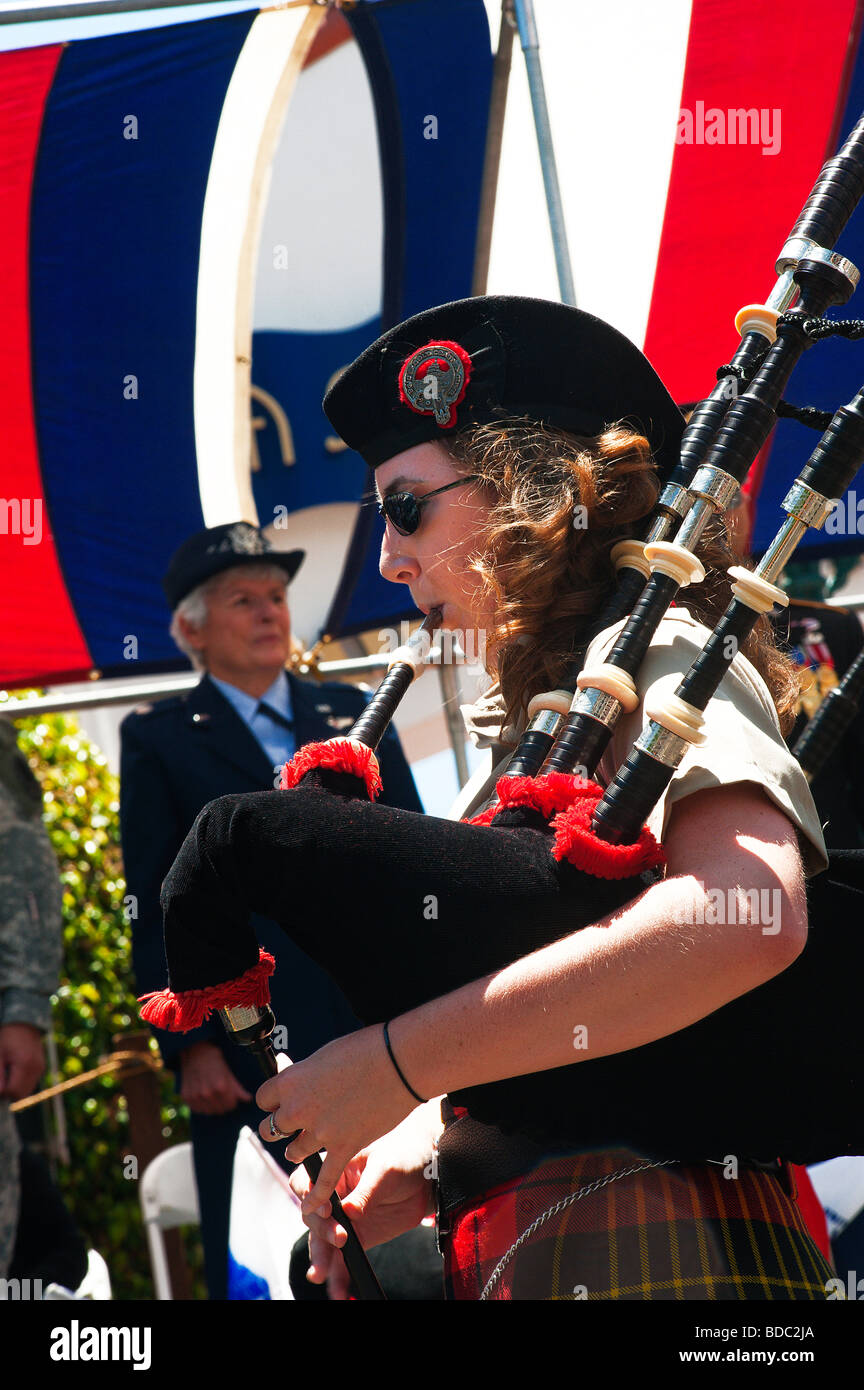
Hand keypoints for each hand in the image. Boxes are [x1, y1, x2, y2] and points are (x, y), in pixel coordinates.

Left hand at [0, 1024, 45, 1099]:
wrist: (24, 1025)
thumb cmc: (8, 1038)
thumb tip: (0, 1092)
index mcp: (25, 1064)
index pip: (13, 1091)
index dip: (2, 1091)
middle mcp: (36, 1068)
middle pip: (20, 1094)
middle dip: (9, 1092)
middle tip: (2, 1079)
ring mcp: (40, 1069)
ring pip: (26, 1091)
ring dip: (16, 1088)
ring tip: (9, 1074)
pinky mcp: (41, 1068)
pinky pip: (30, 1084)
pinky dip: (22, 1083)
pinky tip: (16, 1071)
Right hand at [179, 1042, 251, 1113]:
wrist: (194, 1052)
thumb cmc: (214, 1060)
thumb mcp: (228, 1072)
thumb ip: (238, 1088)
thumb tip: (248, 1099)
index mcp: (220, 1087)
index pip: (231, 1105)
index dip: (233, 1102)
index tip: (232, 1098)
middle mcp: (207, 1094)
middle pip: (220, 1110)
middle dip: (224, 1105)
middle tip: (223, 1096)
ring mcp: (195, 1096)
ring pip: (209, 1112)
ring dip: (213, 1107)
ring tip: (214, 1096)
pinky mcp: (186, 1097)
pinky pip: (197, 1109)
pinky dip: (202, 1106)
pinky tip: (204, 1097)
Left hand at [256, 1025, 421, 1210]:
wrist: (399, 1063)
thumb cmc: (366, 1050)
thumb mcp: (325, 1056)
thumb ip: (306, 1076)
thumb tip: (298, 1082)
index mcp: (291, 1081)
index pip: (264, 1098)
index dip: (273, 1100)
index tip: (282, 1099)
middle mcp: (299, 1108)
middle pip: (273, 1128)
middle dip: (282, 1127)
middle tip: (293, 1124)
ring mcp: (320, 1131)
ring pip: (294, 1151)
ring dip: (299, 1148)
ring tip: (308, 1144)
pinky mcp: (343, 1148)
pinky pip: (324, 1180)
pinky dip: (316, 1196)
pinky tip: (310, 1207)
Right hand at [289, 1107, 439, 1299]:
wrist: (428, 1177)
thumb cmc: (403, 1158)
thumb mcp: (385, 1168)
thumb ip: (366, 1190)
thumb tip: (348, 1211)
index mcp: (334, 1169)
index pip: (307, 1182)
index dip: (309, 1196)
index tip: (326, 1210)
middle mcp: (334, 1195)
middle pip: (313, 1215)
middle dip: (322, 1230)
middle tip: (340, 1238)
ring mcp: (344, 1218)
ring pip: (323, 1240)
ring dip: (321, 1258)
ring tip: (320, 1275)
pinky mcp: (358, 1237)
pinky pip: (342, 1258)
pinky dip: (339, 1275)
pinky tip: (338, 1292)